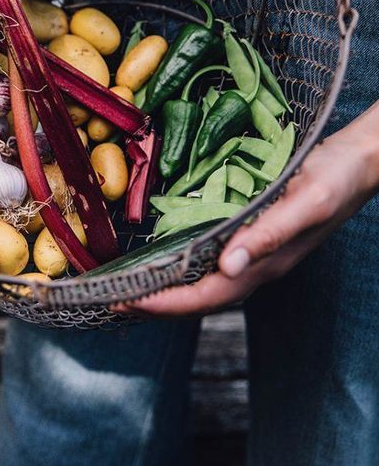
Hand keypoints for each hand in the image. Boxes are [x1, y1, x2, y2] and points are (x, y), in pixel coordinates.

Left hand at [112, 104, 378, 317]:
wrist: (359, 162)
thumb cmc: (335, 179)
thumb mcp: (305, 202)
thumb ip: (269, 233)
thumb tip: (228, 265)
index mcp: (266, 262)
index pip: (207, 294)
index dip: (166, 302)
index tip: (127, 303)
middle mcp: (257, 264)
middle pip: (201, 296)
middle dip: (157, 303)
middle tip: (112, 301)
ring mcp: (256, 252)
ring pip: (205, 282)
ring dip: (167, 289)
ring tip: (130, 288)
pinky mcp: (255, 233)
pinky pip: (212, 260)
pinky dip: (184, 265)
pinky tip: (167, 257)